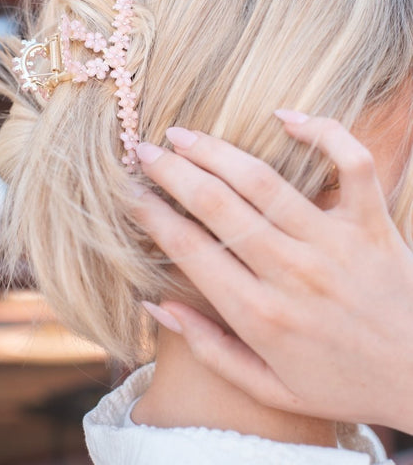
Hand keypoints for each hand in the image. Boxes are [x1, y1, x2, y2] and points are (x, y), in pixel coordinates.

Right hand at [134, 113, 412, 432]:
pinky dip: (320, 131)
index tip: (131, 195)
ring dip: (215, 150)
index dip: (152, 216)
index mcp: (260, 315)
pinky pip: (350, 163)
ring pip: (263, 180)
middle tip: (144, 151)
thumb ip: (208, 348)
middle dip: (171, 172)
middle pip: (217, 205)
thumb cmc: (345, 383)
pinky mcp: (372, 222)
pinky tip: (283, 117)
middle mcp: (291, 272)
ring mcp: (335, 242)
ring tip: (183, 133)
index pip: (189, 249)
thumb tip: (155, 304)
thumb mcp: (271, 388)